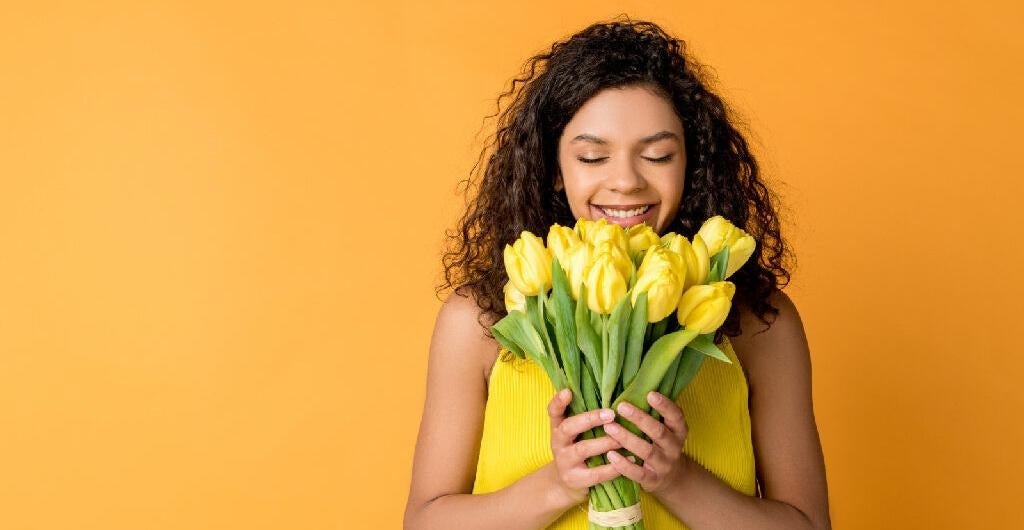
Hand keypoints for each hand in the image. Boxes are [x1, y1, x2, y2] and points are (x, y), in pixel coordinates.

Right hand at [546, 388, 622, 504]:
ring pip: (582, 449)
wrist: (567, 483)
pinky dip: (613, 467)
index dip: (559, 402)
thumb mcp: (575, 433)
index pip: (553, 411)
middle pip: (568, 427)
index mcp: (558, 427)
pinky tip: (630, 459)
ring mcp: (565, 462)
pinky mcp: (575, 479)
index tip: (568, 391)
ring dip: (604, 443)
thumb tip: (613, 393)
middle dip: (589, 419)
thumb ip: (586, 417)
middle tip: (611, 414)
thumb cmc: (578, 449)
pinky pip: (595, 473)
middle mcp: (558, 443)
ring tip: (622, 438)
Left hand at [603, 391, 688, 495]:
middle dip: (640, 419)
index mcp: (678, 431)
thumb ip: (655, 413)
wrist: (672, 478)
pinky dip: (624, 465)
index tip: (650, 394)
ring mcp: (664, 465)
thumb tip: (633, 385)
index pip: (676, 416)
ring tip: (608, 427)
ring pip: (646, 451)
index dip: (665, 406)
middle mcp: (673, 447)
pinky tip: (610, 455)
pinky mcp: (653, 480)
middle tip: (621, 406)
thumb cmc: (661, 444)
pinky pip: (638, 473)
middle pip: (658, 432)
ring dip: (627, 438)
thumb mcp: (666, 428)